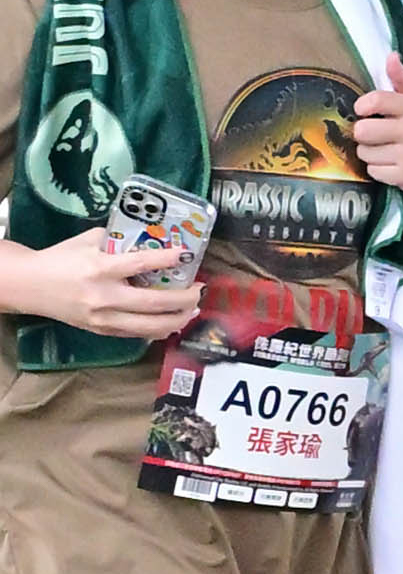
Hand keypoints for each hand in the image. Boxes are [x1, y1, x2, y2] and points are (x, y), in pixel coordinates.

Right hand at [0, 226, 202, 342]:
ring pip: (149, 326)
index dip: (168, 260)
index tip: (187, 255)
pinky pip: (136, 334)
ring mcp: (103, 318)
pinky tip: (172, 322)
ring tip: (193, 309)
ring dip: (177, 319)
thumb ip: (119, 241)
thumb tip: (150, 239)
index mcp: (100, 268)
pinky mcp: (101, 331)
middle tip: (200, 290)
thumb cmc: (61, 258)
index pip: (141, 264)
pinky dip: (158, 329)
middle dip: (184, 299)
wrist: (31, 286)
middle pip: (153, 304)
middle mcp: (104, 296)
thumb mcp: (89, 240)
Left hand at [353, 74, 402, 198]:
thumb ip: (401, 77)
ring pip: (364, 152)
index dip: (362, 105)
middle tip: (374, 132)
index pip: (376, 100)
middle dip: (364, 132)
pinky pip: (373, 171)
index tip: (364, 110)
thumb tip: (390, 55)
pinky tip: (390, 162)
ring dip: (369, 151)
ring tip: (383, 148)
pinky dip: (377, 168)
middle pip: (362, 131)